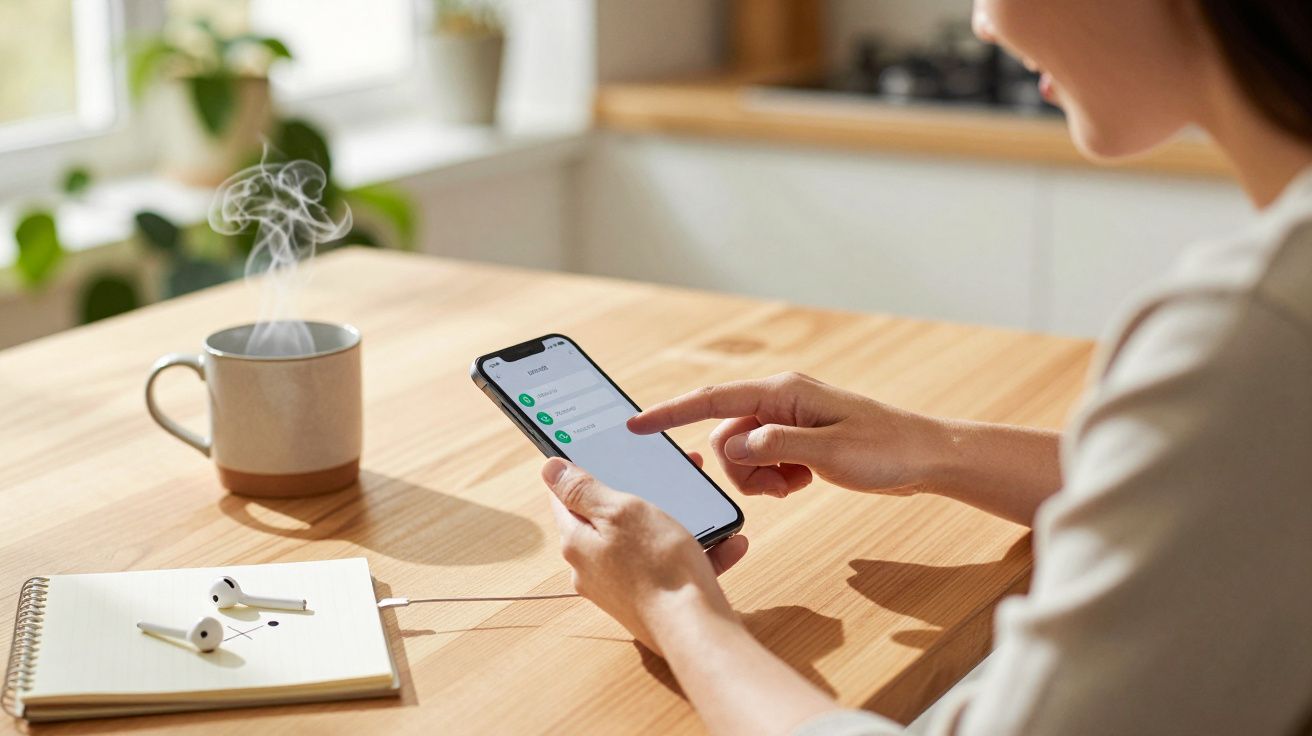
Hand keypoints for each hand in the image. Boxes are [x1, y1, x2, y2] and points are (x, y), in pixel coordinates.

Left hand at [540, 456, 748, 653]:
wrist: (693, 629)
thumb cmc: (657, 566)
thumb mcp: (620, 511)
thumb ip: (583, 490)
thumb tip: (549, 470)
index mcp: (578, 542)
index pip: (565, 500)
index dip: (580, 476)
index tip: (597, 459)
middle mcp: (593, 568)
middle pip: (609, 520)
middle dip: (640, 496)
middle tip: (666, 479)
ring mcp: (622, 587)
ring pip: (647, 543)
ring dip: (677, 524)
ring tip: (705, 510)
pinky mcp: (650, 601)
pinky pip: (672, 568)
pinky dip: (698, 553)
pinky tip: (726, 543)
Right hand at [627, 371, 949, 498]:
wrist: (925, 456)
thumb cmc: (886, 449)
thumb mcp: (829, 453)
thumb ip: (775, 447)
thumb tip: (733, 447)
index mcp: (782, 392)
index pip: (712, 401)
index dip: (669, 413)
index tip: (635, 426)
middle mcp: (780, 400)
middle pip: (725, 436)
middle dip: (739, 469)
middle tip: (780, 486)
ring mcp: (788, 420)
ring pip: (743, 453)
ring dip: (759, 478)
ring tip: (796, 485)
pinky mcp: (798, 439)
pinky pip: (764, 461)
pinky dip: (774, 479)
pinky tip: (804, 483)